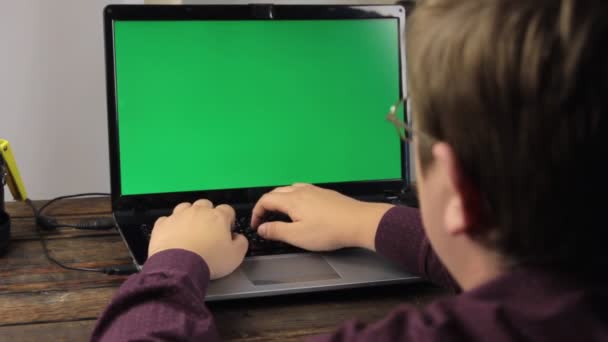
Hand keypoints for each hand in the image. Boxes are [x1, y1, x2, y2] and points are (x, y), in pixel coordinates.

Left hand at [149, 199, 247, 279]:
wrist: (179, 266)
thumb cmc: (209, 260)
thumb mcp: (236, 256)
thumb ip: (241, 243)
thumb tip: (239, 238)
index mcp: (218, 217)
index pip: (227, 210)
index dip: (229, 219)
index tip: (227, 229)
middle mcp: (198, 211)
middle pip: (206, 205)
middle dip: (208, 214)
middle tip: (208, 230)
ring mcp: (179, 216)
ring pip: (185, 207)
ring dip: (189, 215)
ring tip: (190, 230)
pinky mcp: (163, 224)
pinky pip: (167, 219)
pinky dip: (171, 225)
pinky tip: (173, 235)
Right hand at [251, 184, 392, 250]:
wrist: (358, 222)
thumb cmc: (331, 230)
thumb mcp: (298, 236)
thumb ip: (276, 231)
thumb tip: (262, 228)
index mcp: (292, 200)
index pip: (265, 200)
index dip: (256, 212)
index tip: (256, 224)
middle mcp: (301, 191)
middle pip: (276, 193)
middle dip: (266, 205)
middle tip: (264, 219)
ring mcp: (314, 190)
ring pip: (290, 190)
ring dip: (280, 200)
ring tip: (280, 213)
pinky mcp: (325, 194)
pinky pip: (303, 191)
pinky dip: (294, 198)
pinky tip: (301, 208)